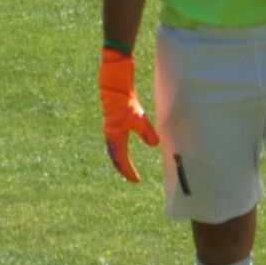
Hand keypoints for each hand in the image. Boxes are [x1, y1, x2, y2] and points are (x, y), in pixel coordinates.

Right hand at [99, 47, 159, 182]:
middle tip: (131, 177)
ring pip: (114, 148)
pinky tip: (125, 143)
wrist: (114, 84)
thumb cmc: (124, 101)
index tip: (136, 180)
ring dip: (121, 158)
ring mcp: (111, 127)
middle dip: (123, 167)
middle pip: (115, 156)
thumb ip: (146, 131)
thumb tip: (155, 145)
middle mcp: (110, 134)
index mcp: (114, 137)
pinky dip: (120, 147)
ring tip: (127, 165)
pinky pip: (116, 140)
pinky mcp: (114, 120)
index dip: (128, 171)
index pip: (121, 160)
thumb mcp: (138, 117)